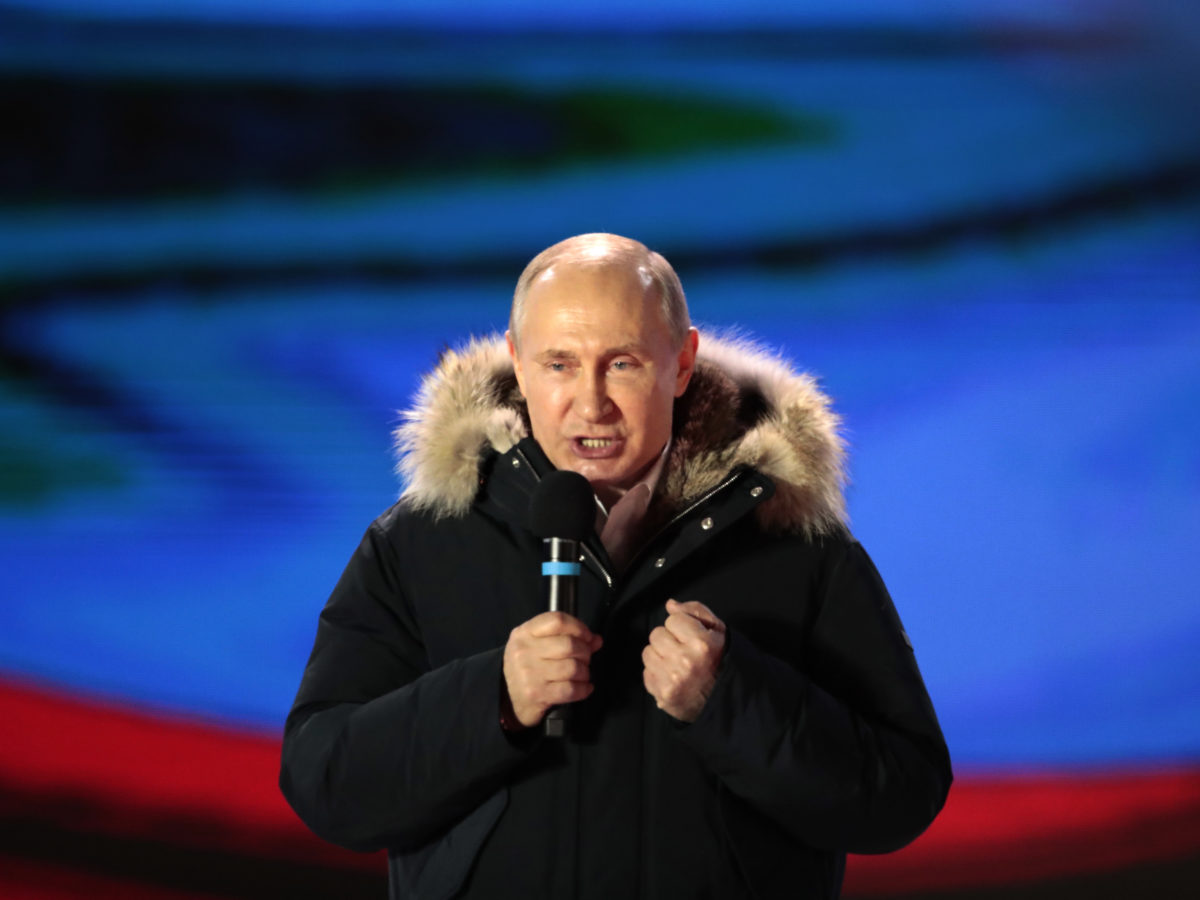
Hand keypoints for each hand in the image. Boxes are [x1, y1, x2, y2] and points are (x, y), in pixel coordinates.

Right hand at [503, 611, 602, 727]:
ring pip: (573, 667)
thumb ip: (567, 637)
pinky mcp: (536, 694)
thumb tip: (596, 640)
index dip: (578, 627)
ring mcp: (529, 673)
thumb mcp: (538, 646)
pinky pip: (571, 689)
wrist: (507, 699)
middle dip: (585, 652)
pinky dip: (583, 689)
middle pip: (569, 644)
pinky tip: (584, 688)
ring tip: (581, 674)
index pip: (557, 620)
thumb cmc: (527, 668)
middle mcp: (524, 651)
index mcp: (524, 633)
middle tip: (584, 659)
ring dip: (584, 672)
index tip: (586, 636)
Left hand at [642, 599, 725, 721]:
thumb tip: (670, 605)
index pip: (673, 619)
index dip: (681, 627)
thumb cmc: (719, 661)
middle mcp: (686, 661)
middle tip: (682, 651)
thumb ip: (696, 611)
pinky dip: (656, 673)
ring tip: (675, 664)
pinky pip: (646, 672)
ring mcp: (673, 679)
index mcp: (702, 643)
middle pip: (657, 634)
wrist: (722, 700)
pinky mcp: (663, 694)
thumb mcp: (718, 632)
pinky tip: (671, 677)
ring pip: (648, 652)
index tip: (690, 638)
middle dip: (668, 640)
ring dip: (660, 656)